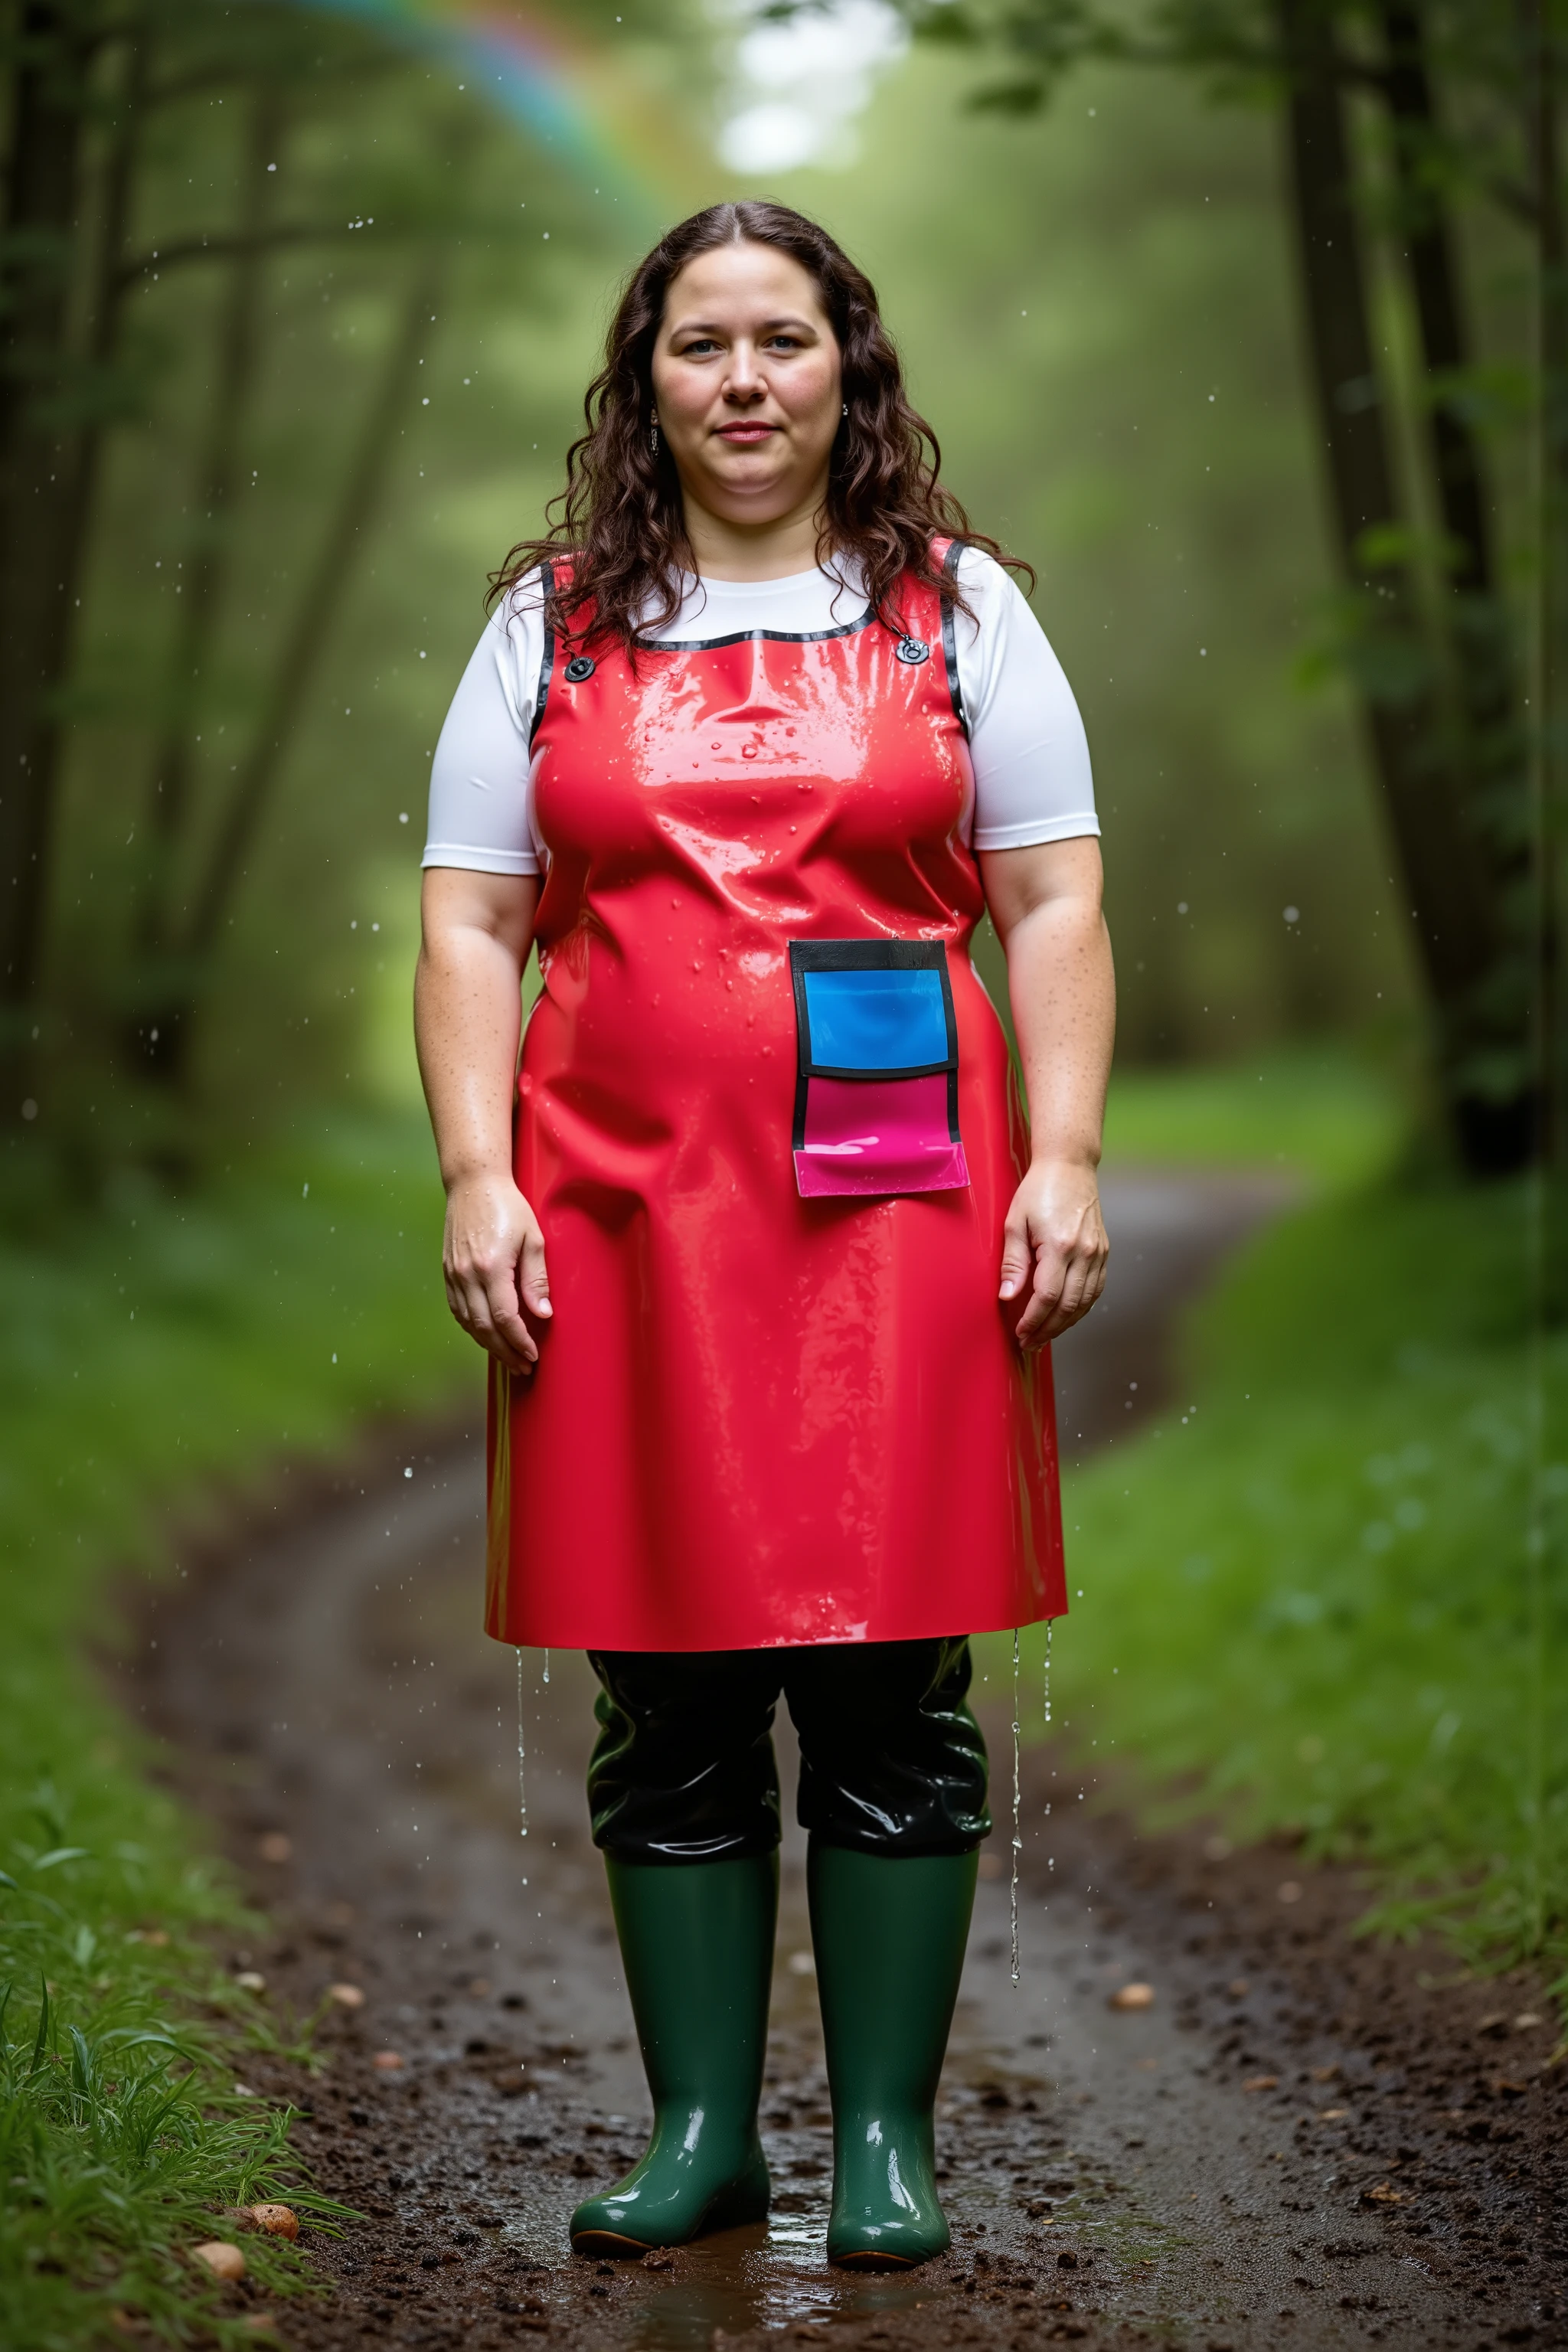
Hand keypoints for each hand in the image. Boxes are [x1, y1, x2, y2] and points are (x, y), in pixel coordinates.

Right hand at [442, 1171, 551, 1373]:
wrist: (473, 1184)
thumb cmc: (509, 1207)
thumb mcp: (533, 1239)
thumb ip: (536, 1279)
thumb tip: (542, 1314)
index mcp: (491, 1266)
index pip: (505, 1317)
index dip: (519, 1341)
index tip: (533, 1355)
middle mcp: (467, 1274)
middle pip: (484, 1327)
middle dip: (505, 1351)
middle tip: (523, 1366)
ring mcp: (454, 1274)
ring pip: (468, 1322)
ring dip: (489, 1344)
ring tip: (509, 1357)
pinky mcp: (448, 1271)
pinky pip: (458, 1309)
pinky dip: (473, 1327)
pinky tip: (487, 1334)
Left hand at [998, 1156, 1108, 1349]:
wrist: (1070, 1167)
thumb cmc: (1038, 1190)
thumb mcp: (1015, 1222)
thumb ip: (1013, 1262)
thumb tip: (1008, 1296)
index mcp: (1059, 1245)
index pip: (1047, 1296)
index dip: (1033, 1320)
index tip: (1020, 1334)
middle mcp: (1084, 1252)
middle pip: (1068, 1305)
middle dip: (1048, 1329)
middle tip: (1030, 1343)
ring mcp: (1098, 1253)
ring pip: (1085, 1302)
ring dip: (1065, 1324)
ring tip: (1044, 1335)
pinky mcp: (1104, 1251)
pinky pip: (1095, 1290)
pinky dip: (1080, 1308)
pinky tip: (1065, 1315)